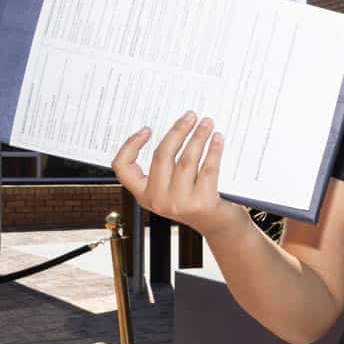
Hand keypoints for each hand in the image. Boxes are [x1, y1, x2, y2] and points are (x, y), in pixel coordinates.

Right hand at [111, 112, 243, 241]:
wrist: (220, 226)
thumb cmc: (197, 201)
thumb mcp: (173, 187)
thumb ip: (168, 167)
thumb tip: (176, 129)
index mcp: (144, 194)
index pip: (123, 168)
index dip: (130, 145)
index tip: (147, 129)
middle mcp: (158, 200)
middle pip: (161, 156)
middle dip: (177, 131)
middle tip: (190, 117)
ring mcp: (179, 203)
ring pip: (186, 160)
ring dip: (198, 137)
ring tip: (207, 123)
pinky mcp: (201, 203)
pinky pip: (208, 169)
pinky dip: (213, 150)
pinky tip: (217, 139)